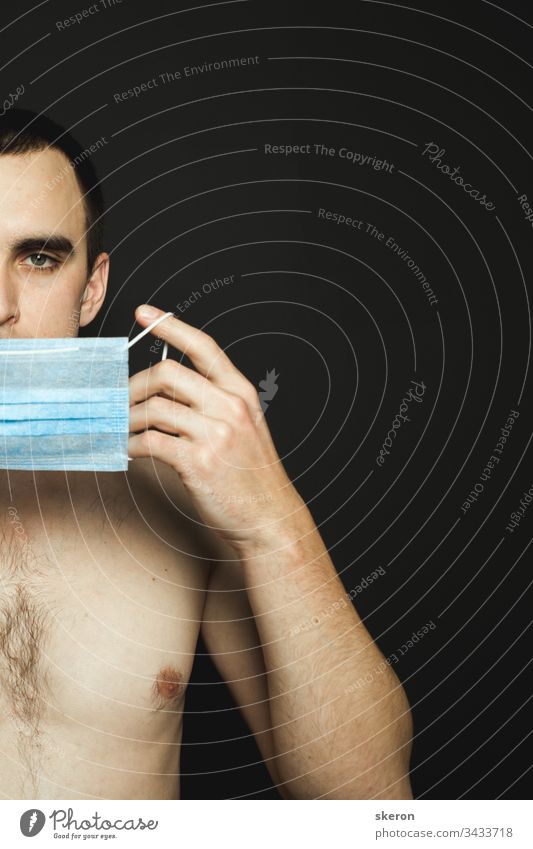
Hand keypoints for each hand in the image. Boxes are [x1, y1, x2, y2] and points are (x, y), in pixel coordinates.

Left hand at [128, 305, 306, 554]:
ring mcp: (216, 432)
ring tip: (122, 431)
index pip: (203, 346)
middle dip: (134, 386)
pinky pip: (149, 442)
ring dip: (128, 420)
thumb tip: (162, 392)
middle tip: (121, 402)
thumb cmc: (251, 475)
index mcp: (240, 392)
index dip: (170, 325)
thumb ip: (212, 404)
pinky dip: (131, 446)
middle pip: (166, 372)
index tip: (143, 312)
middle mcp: (229, 405)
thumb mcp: (244, 427)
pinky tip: (130, 452)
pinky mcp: (198, 461)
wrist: (270, 517)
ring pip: (153, 408)